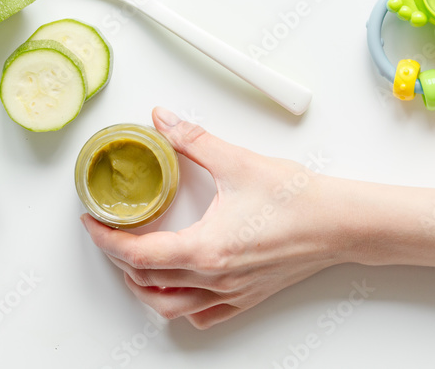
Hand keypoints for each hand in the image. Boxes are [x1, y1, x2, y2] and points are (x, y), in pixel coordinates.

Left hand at [81, 107, 350, 328]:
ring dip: (146, 288)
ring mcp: (232, 292)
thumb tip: (163, 120)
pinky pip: (204, 315)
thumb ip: (193, 139)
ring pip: (171, 308)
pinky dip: (182, 305)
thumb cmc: (298, 198)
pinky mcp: (249, 296)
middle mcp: (215, 278)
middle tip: (111, 232)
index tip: (93, 222)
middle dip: (119, 259)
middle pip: (147, 282)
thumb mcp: (238, 161)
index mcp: (206, 248)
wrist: (342, 223)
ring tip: (136, 262)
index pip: (138, 254)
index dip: (106, 239)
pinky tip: (181, 286)